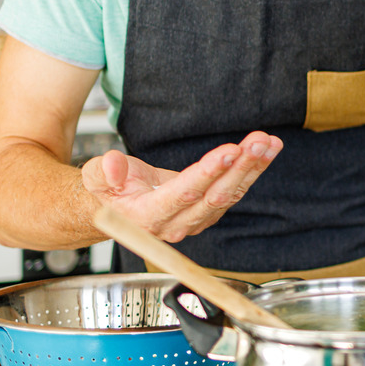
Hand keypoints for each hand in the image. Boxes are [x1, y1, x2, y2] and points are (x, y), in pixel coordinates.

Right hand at [80, 131, 281, 242]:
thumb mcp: (95, 177)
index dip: (207, 173)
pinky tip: (266, 150)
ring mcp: (196, 220)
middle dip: (240, 167)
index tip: (228, 151)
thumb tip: (115, 165)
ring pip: (230, 194)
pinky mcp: (209, 212)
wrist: (118, 209)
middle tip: (258, 142)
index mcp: (148, 217)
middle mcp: (176, 224)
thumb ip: (103, 171)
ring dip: (252, 167)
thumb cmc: (109, 192)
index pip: (183, 194)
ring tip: (269, 142)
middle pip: (215, 196)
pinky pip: (234, 191)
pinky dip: (252, 170)